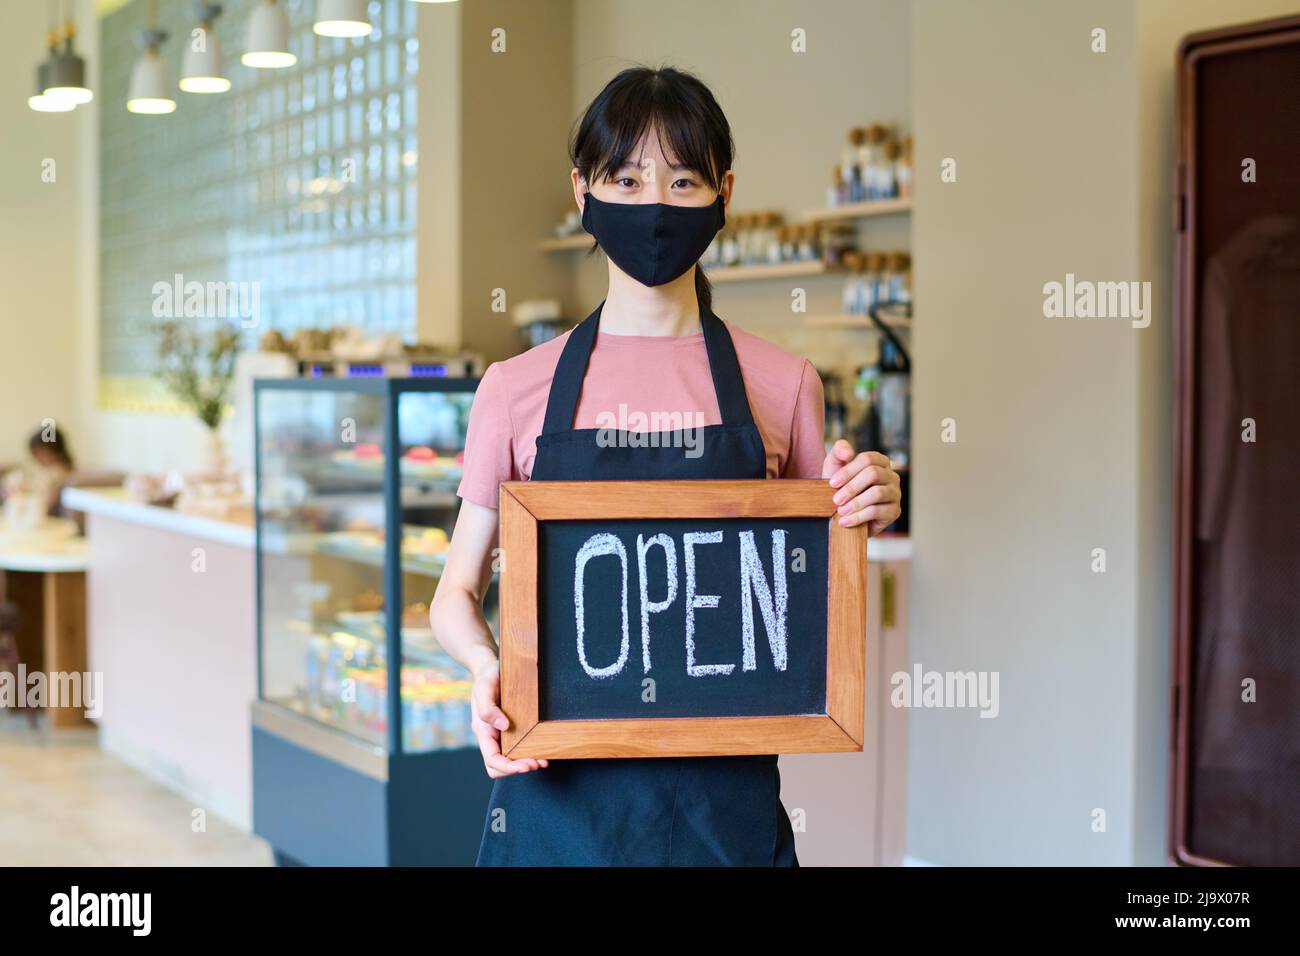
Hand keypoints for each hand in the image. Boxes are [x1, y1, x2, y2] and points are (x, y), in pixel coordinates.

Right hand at [470, 659, 547, 778]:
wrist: (492, 668)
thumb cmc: (487, 678)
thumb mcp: (484, 688)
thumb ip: (488, 708)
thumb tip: (503, 726)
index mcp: (483, 731)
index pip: (492, 759)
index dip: (507, 767)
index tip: (525, 766)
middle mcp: (492, 737)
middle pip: (499, 767)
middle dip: (517, 768)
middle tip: (537, 763)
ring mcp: (502, 735)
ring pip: (510, 760)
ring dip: (526, 763)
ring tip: (543, 761)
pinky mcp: (513, 730)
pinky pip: (519, 748)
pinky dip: (530, 753)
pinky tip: (543, 750)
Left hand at [822, 440, 902, 533]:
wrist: (845, 514)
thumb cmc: (841, 487)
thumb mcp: (835, 467)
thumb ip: (839, 451)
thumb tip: (849, 452)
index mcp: (879, 461)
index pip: (867, 459)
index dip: (848, 471)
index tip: (832, 483)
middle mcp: (891, 475)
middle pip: (873, 474)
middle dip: (851, 488)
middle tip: (836, 500)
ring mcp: (895, 493)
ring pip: (877, 493)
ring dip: (855, 503)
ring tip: (841, 511)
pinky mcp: (894, 511)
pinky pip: (878, 511)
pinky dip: (859, 516)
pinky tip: (846, 521)